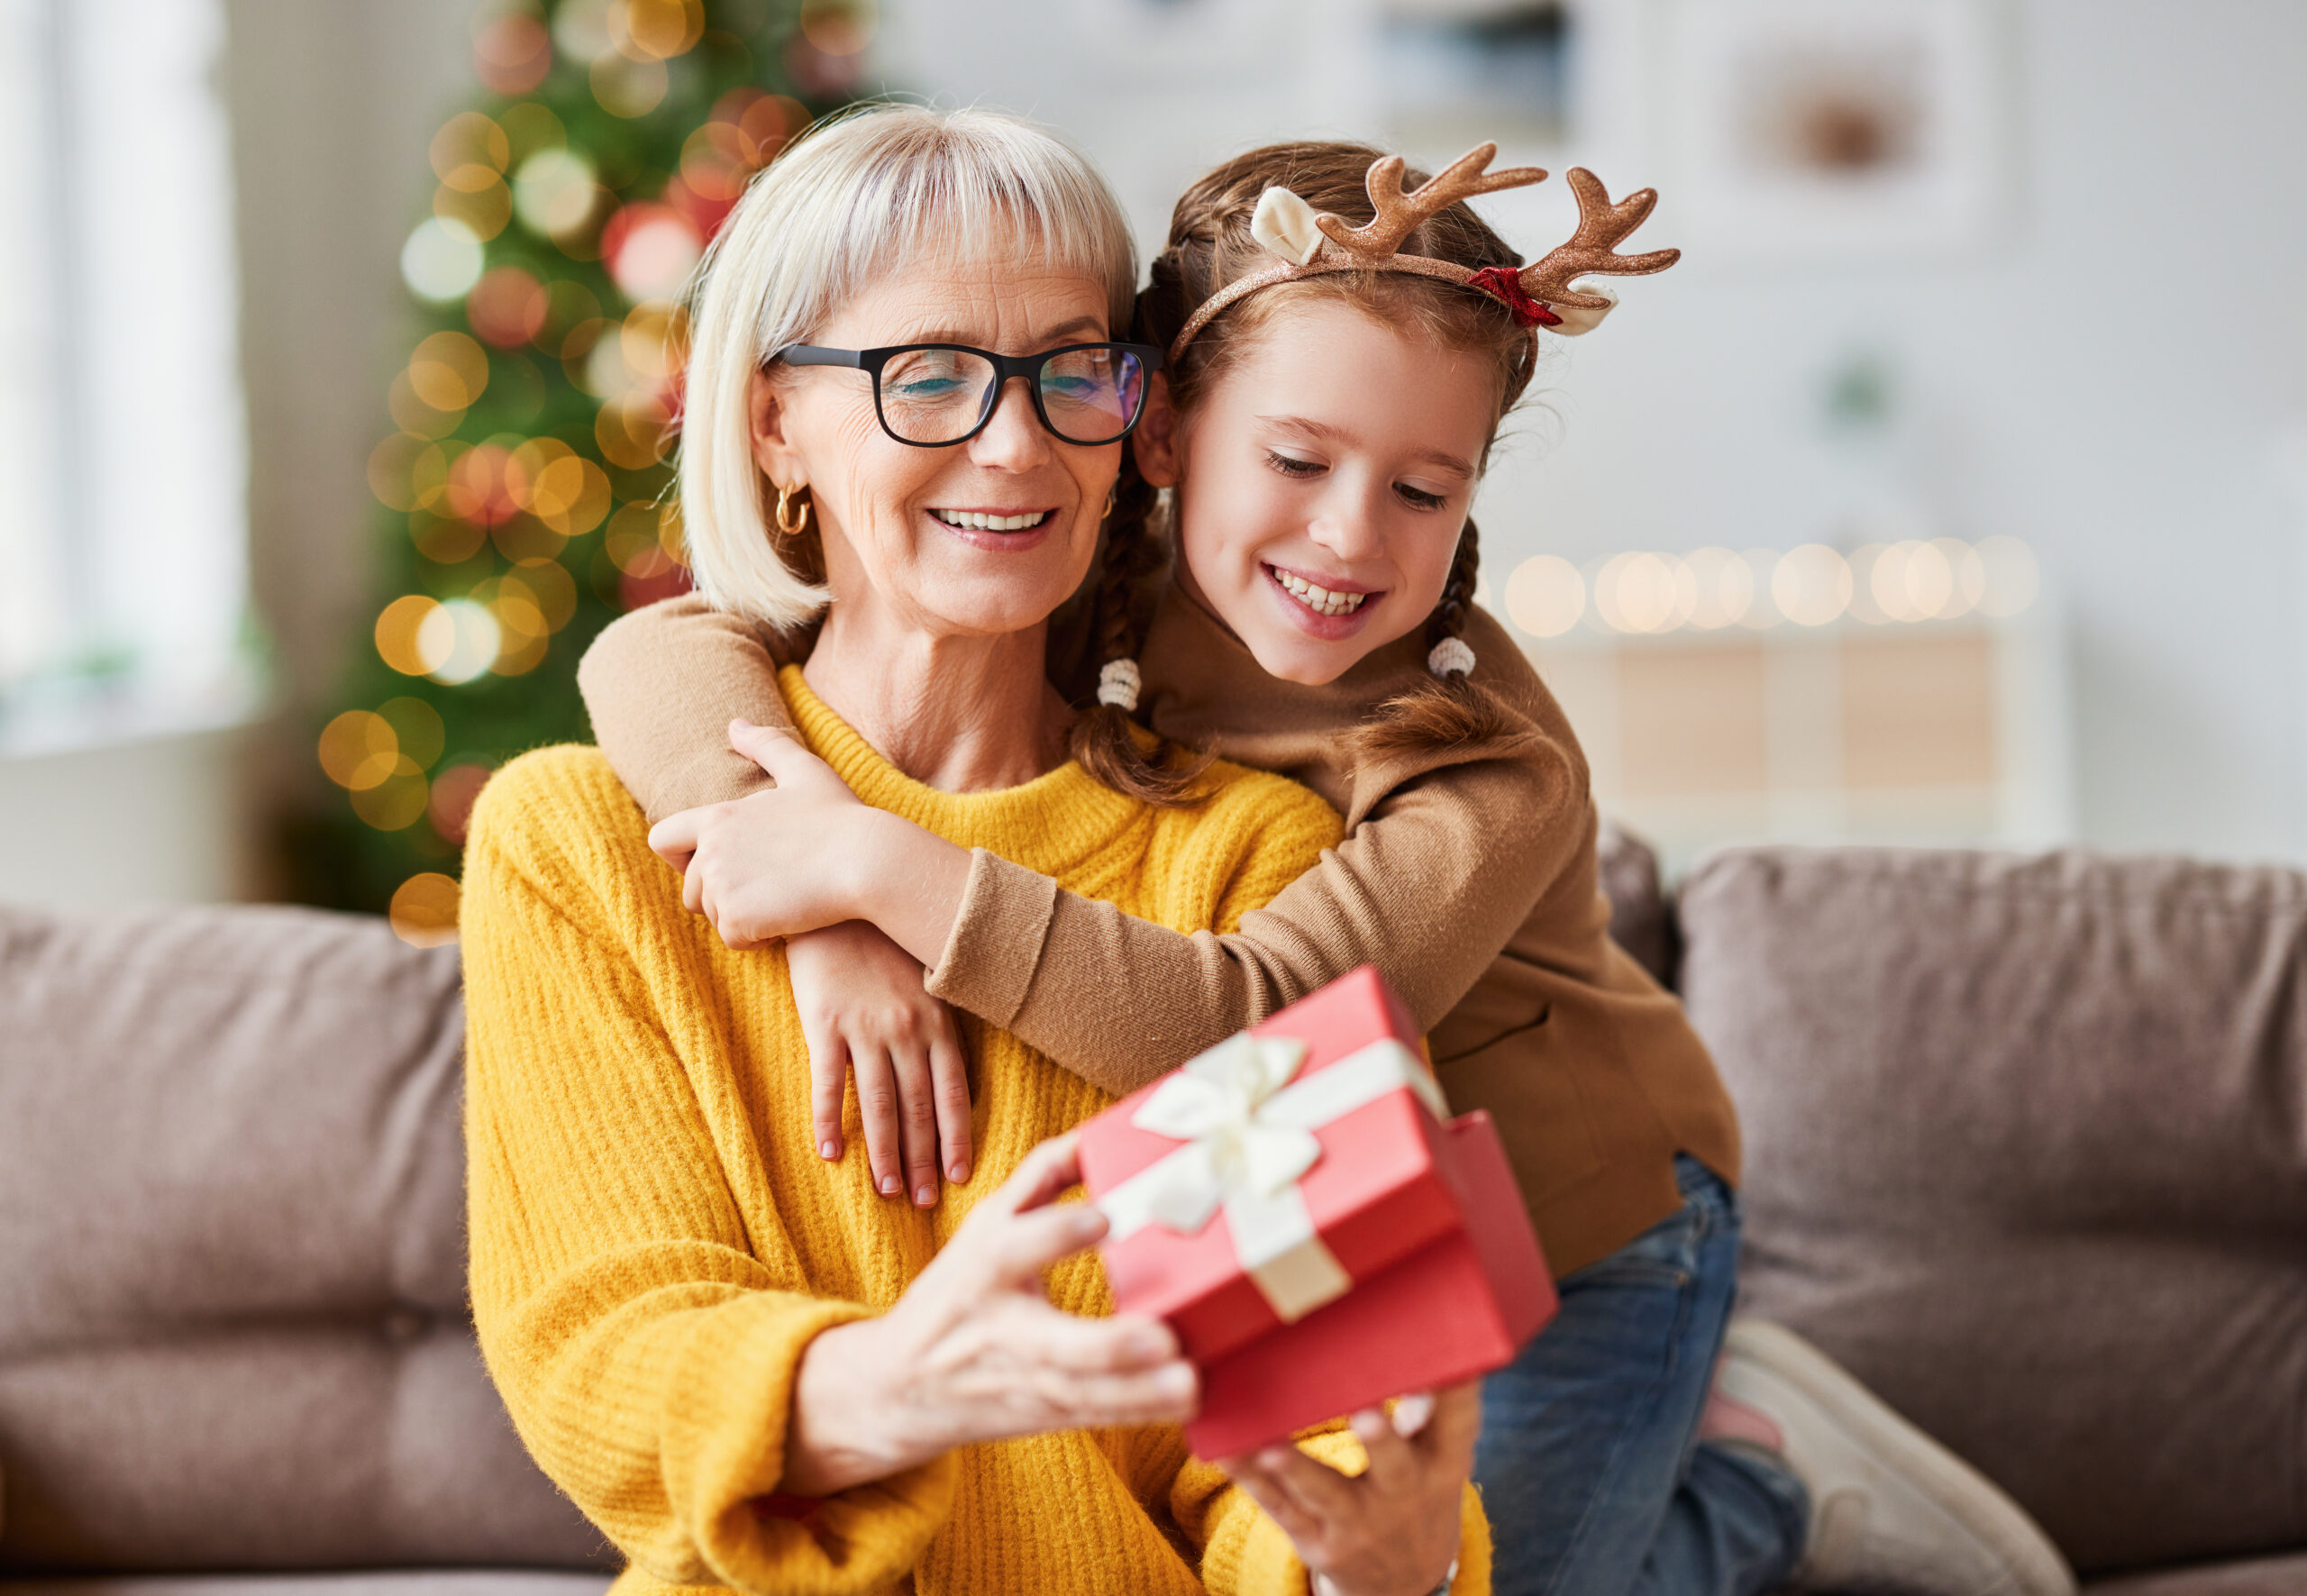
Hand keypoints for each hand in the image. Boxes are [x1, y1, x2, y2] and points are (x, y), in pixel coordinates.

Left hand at [646, 720, 877, 946]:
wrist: (868, 860)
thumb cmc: (841, 817)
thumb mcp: (805, 772)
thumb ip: (767, 746)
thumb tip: (735, 725)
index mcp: (719, 816)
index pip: (663, 838)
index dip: (681, 857)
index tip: (715, 866)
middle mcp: (711, 850)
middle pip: (690, 890)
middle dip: (722, 897)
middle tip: (768, 891)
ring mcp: (722, 885)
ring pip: (713, 917)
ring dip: (744, 918)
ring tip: (784, 902)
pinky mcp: (738, 917)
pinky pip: (734, 940)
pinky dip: (759, 938)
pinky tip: (789, 921)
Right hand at [783, 1133, 1196, 1494]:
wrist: (896, 1386)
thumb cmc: (954, 1292)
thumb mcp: (982, 1227)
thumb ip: (1038, 1178)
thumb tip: (1096, 1132)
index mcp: (986, 1267)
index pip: (1017, 1246)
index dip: (1059, 1232)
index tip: (1106, 1219)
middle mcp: (1003, 1328)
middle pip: (1054, 1344)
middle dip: (1108, 1346)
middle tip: (1164, 1338)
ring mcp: (1025, 1379)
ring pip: (1084, 1393)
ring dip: (1138, 1392)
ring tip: (1189, 1383)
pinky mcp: (1043, 1414)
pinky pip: (1096, 1417)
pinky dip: (1139, 1413)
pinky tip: (1184, 1404)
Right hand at [786, 921, 972, 1202]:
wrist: (838, 902)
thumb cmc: (884, 945)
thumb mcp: (926, 980)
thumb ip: (938, 1025)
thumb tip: (950, 1073)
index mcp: (937, 1022)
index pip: (953, 1094)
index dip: (957, 1138)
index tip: (961, 1176)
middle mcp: (906, 1030)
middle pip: (918, 1109)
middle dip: (924, 1160)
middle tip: (925, 1201)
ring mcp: (865, 1028)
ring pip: (878, 1105)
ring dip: (884, 1154)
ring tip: (889, 1191)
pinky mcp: (824, 1024)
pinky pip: (828, 1084)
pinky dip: (829, 1121)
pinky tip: (830, 1154)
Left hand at [1223, 1383, 1479, 1595]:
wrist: (1403, 1583)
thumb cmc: (1417, 1488)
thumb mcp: (1440, 1455)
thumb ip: (1432, 1404)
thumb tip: (1417, 1330)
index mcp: (1442, 1463)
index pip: (1456, 1423)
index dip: (1454, 1392)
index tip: (1445, 1361)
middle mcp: (1403, 1495)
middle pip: (1393, 1466)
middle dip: (1380, 1441)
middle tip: (1367, 1413)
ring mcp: (1357, 1523)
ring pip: (1324, 1493)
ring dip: (1298, 1471)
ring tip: (1272, 1449)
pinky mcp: (1315, 1541)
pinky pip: (1278, 1507)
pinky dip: (1250, 1480)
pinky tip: (1224, 1451)